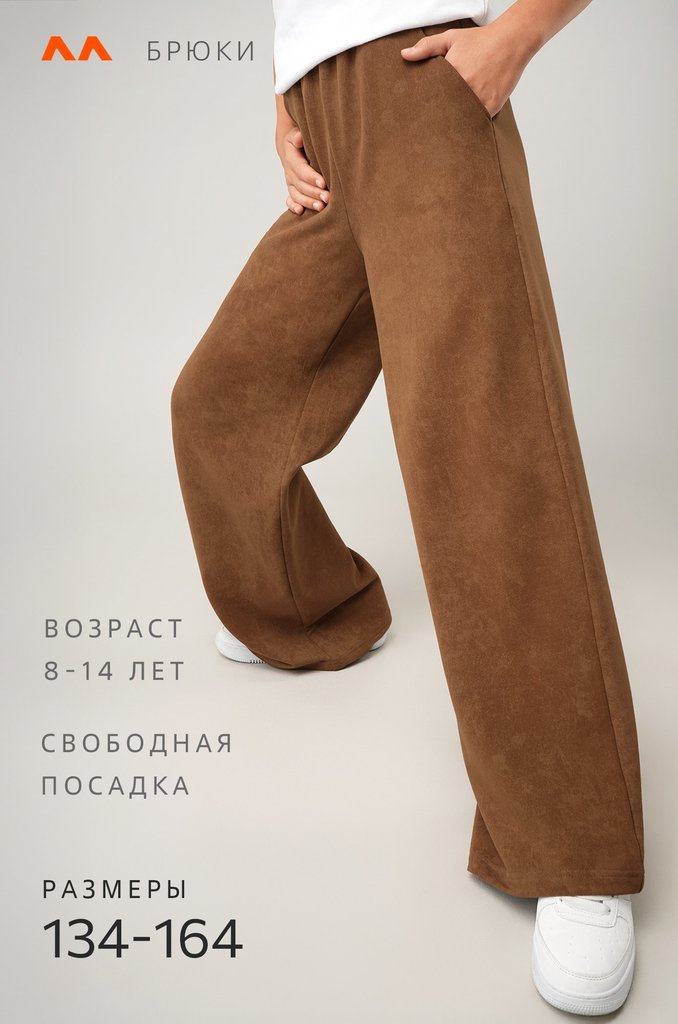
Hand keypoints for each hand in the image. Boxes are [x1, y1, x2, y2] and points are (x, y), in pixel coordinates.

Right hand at [275, 104, 329, 214]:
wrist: (295, 143)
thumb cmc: (304, 137)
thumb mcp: (300, 131)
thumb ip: (300, 135)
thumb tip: (299, 138)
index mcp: (291, 156)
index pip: (301, 170)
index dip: (311, 177)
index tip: (324, 183)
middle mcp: (289, 170)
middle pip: (300, 185)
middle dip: (314, 192)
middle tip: (328, 198)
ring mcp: (290, 181)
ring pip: (297, 194)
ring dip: (308, 202)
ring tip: (321, 208)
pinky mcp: (292, 188)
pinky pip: (290, 199)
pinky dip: (293, 206)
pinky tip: (300, 212)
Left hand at [401, 23, 528, 118]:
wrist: (511, 42)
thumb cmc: (481, 40)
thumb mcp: (451, 38)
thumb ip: (427, 47)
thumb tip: (405, 55)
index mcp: (452, 74)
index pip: (432, 98)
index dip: (425, 107)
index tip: (419, 114)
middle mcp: (465, 88)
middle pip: (445, 112)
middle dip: (438, 117)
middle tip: (429, 127)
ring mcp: (479, 99)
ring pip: (461, 119)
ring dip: (455, 122)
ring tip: (446, 129)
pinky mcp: (491, 107)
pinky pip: (477, 121)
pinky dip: (471, 123)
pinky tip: (464, 125)